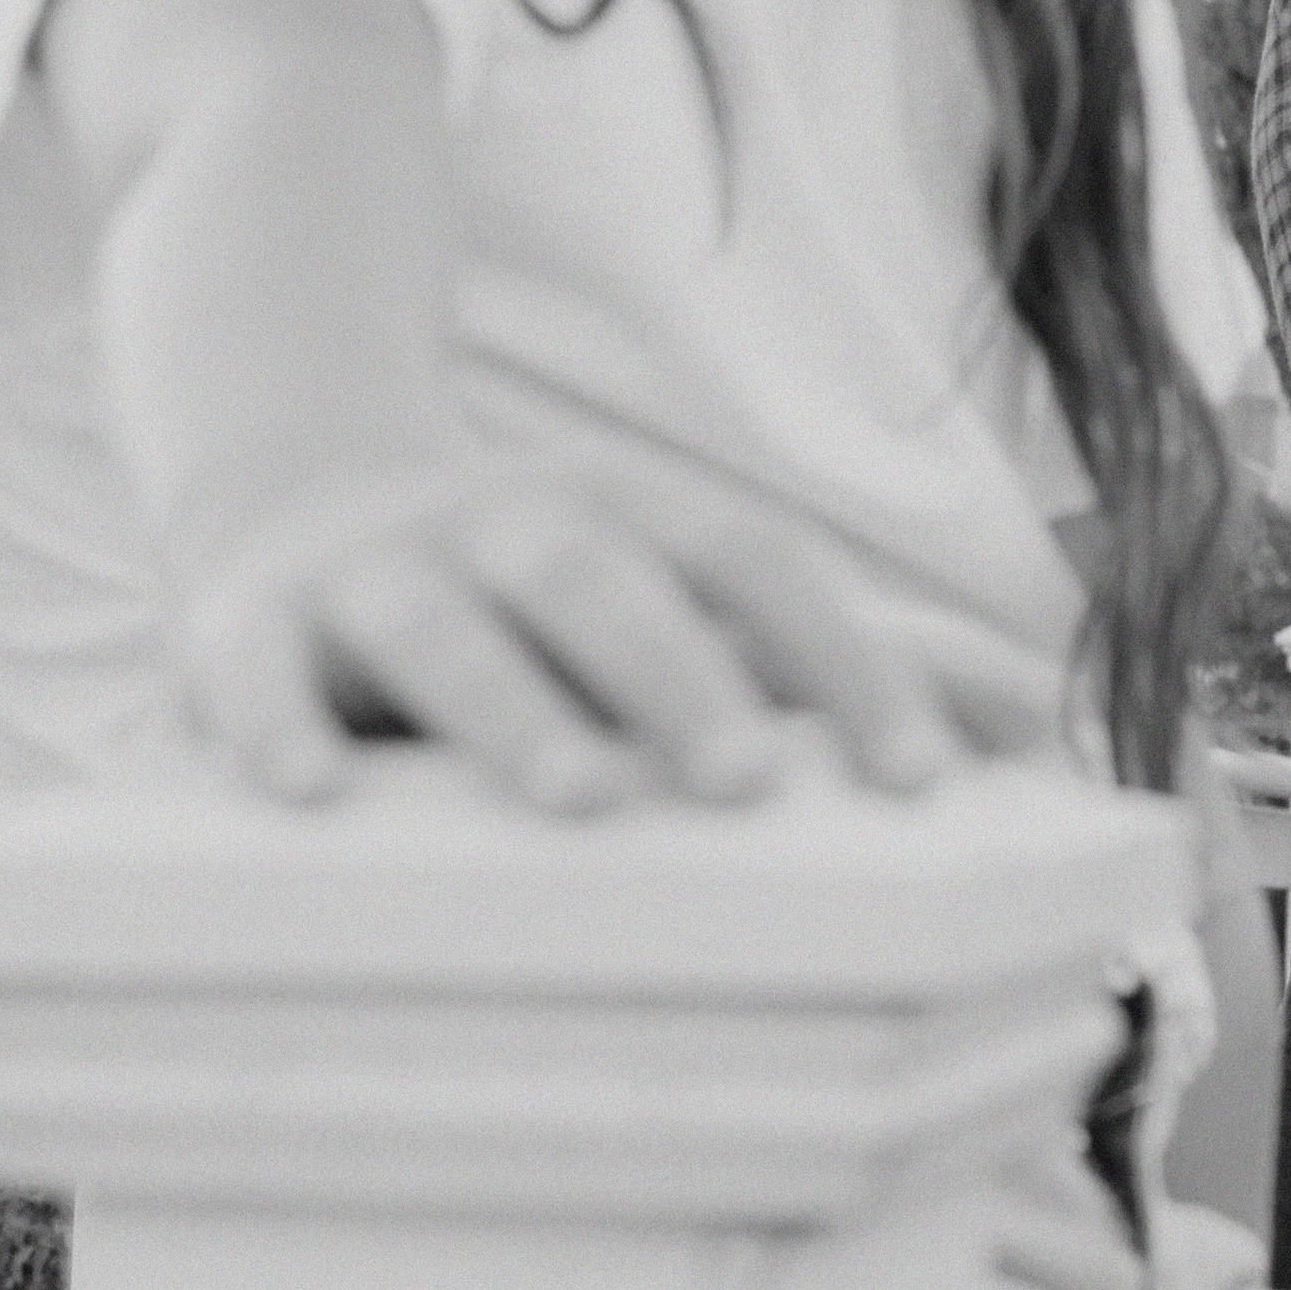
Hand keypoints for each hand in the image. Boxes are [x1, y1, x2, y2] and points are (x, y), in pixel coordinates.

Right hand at [174, 450, 1055, 813]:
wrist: (293, 490)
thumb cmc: (543, 591)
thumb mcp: (687, 595)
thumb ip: (846, 663)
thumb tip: (1040, 734)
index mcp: (640, 517)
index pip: (763, 568)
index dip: (847, 662)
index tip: (924, 780)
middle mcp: (514, 523)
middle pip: (609, 582)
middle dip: (683, 677)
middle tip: (754, 782)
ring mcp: (380, 569)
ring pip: (448, 624)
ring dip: (516, 704)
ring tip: (580, 800)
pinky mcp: (250, 626)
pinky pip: (255, 677)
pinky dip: (277, 728)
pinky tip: (310, 796)